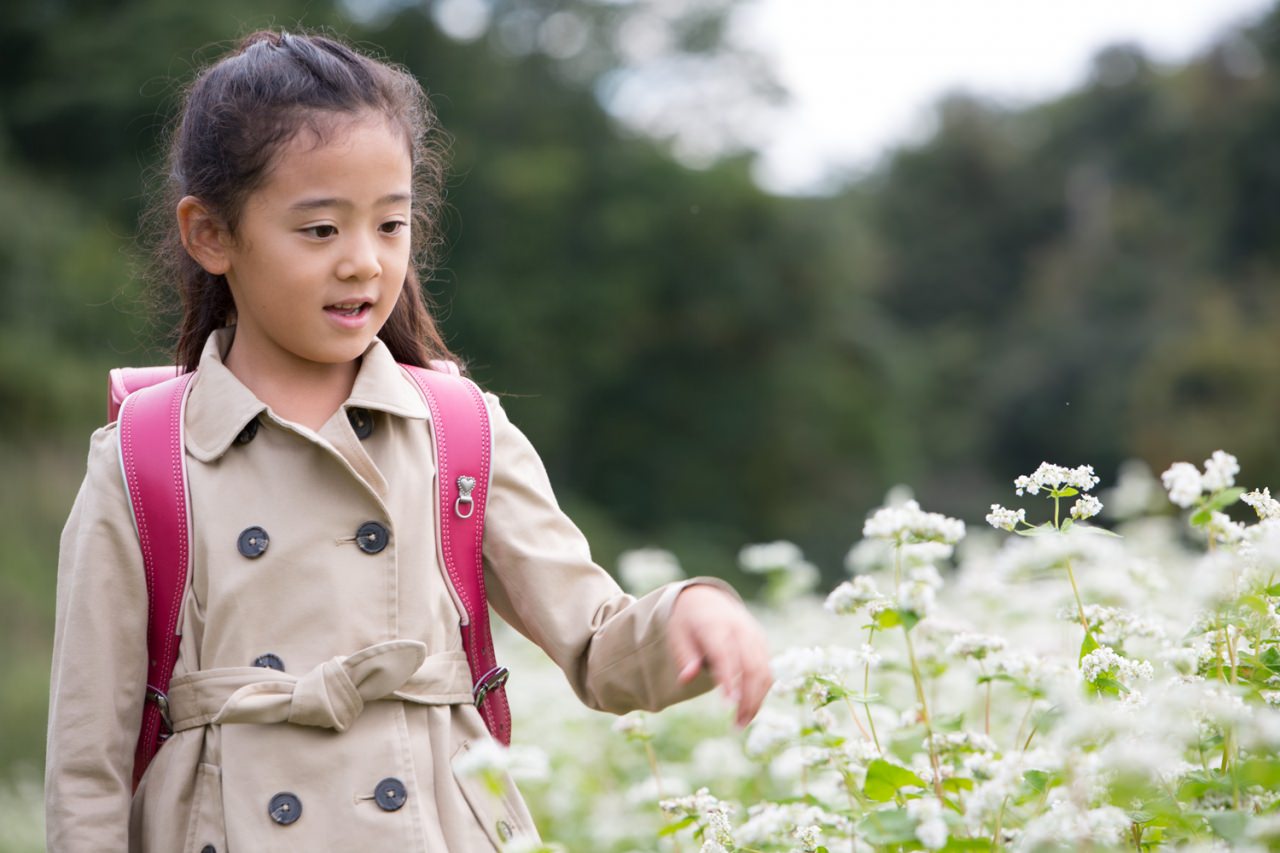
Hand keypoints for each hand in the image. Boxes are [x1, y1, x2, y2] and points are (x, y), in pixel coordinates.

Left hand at [667, 584, 772, 727]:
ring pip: (764, 671)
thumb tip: (686, 679)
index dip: (729, 678)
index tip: (729, 704)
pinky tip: (749, 709)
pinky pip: (766, 670)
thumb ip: (684, 656)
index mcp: (715, 624)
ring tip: (742, 723)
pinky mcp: (761, 643)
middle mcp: (740, 629)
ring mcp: (754, 635)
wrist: (706, 598)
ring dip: (757, 700)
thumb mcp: (677, 634)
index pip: (725, 653)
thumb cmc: (688, 622)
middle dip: (748, 698)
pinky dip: (761, 691)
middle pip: (751, 665)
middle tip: (737, 726)